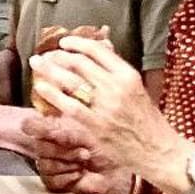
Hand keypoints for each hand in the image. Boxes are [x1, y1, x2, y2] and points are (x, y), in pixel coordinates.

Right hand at [21, 112, 134, 193]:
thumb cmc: (104, 149)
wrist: (114, 173)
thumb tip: (47, 122)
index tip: (51, 132)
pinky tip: (79, 174)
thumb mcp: (86, 132)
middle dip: (64, 150)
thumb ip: (64, 128)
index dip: (38, 128)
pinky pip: (51, 179)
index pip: (30, 125)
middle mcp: (48, 145)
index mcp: (53, 128)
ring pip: (45, 164)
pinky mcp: (52, 180)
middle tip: (83, 151)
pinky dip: (69, 177)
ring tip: (83, 162)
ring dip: (70, 164)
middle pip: (39, 146)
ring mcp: (48, 163)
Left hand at [26, 36, 177, 178]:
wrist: (158, 150)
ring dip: (50, 70)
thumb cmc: (147, 120)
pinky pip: (69, 105)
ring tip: (37, 64)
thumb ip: (116, 69)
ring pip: (71, 81)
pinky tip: (41, 87)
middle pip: (79, 63)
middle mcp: (116, 87)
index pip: (97, 50)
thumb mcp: (137, 88)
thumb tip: (102, 46)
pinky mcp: (96, 125)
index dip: (76, 43)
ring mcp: (105, 106)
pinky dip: (53, 94)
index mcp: (128, 75)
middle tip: (45, 55)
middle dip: (58, 56)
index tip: (64, 43)